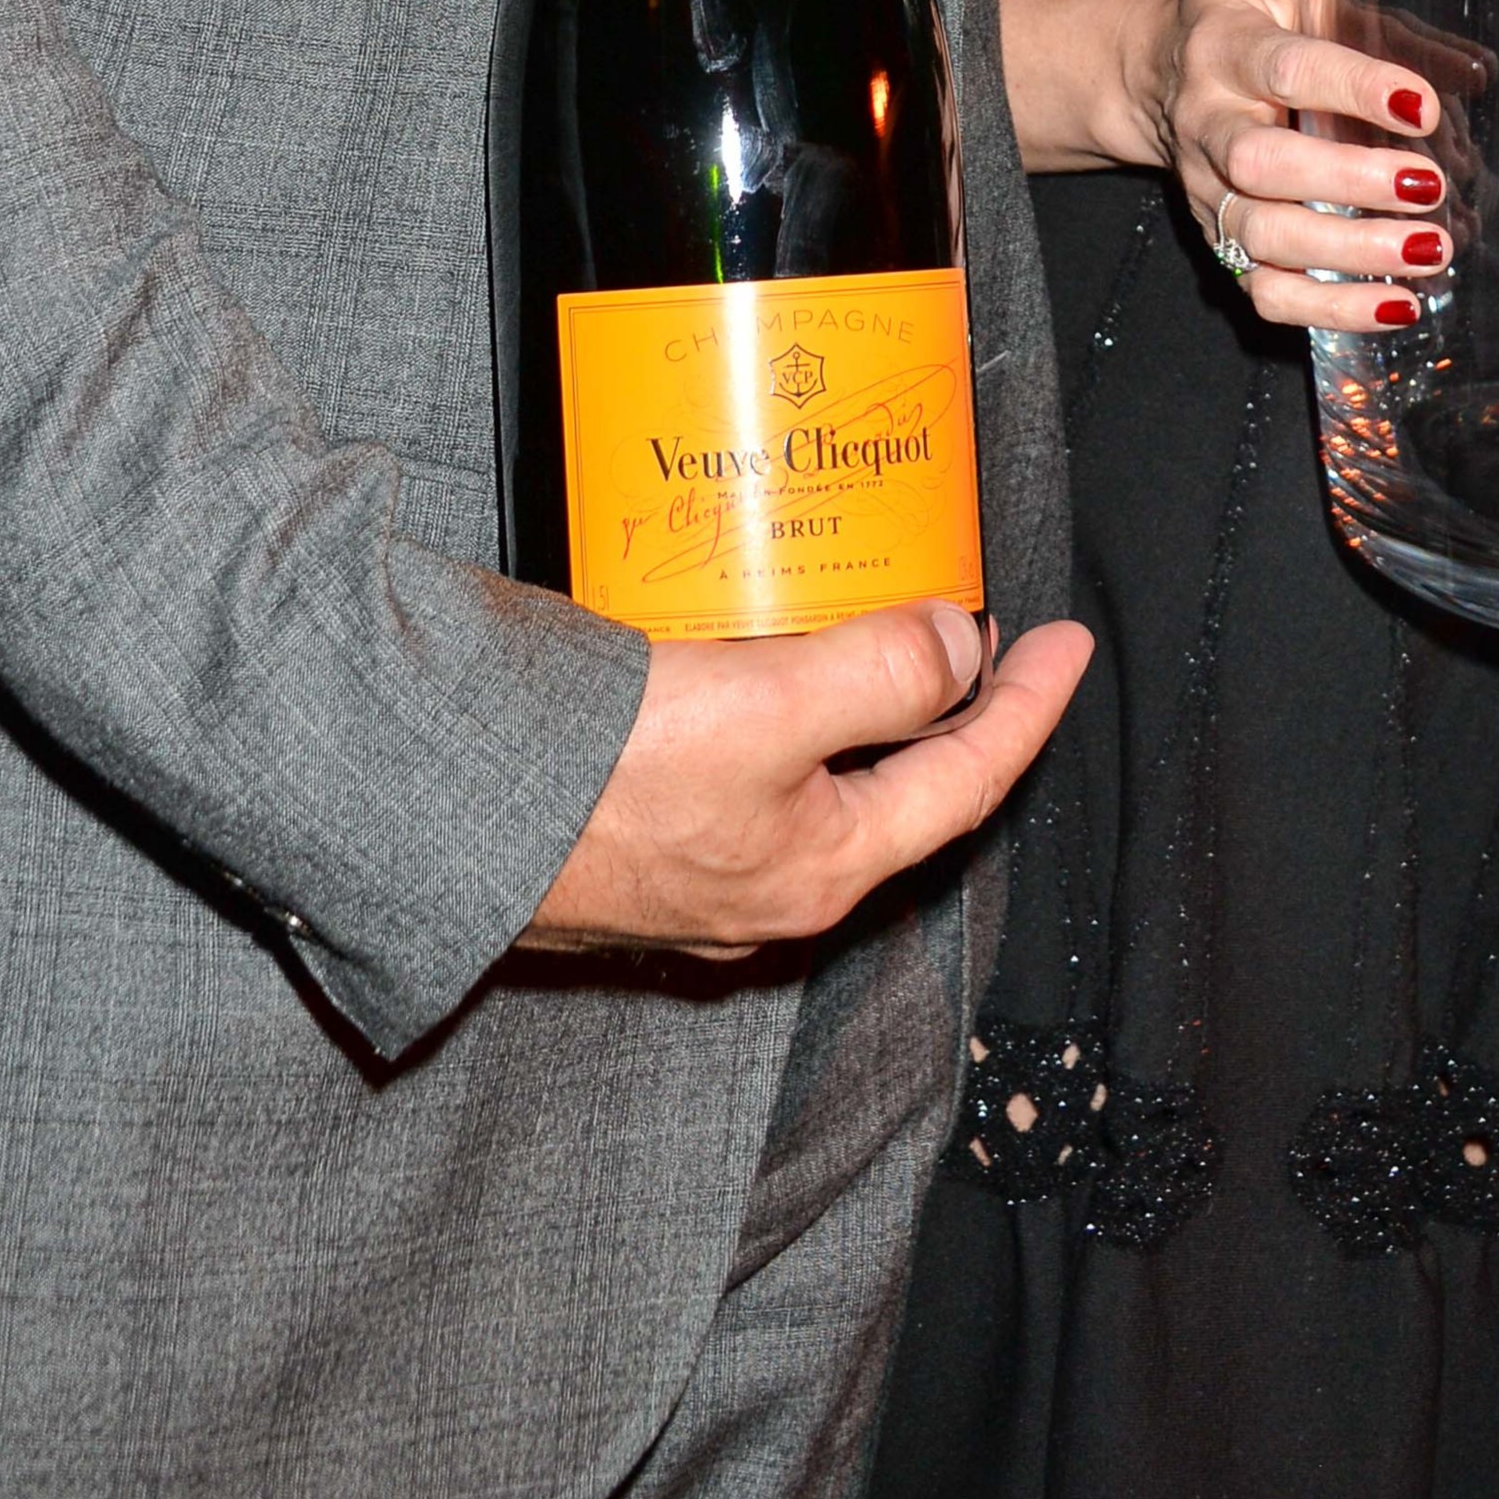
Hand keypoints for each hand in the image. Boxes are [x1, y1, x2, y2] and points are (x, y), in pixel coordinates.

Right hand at [521, 601, 1090, 959]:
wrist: (433, 814)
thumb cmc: (595, 781)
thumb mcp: (769, 711)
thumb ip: (880, 676)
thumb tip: (960, 650)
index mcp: (817, 870)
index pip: (964, 783)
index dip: (1026, 709)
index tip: (1066, 646)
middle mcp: (764, 883)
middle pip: (893, 785)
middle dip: (943, 704)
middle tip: (979, 624)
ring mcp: (696, 864)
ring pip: (811, 769)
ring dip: (852, 694)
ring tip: (869, 615)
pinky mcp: (632, 825)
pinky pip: (735, 756)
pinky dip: (766, 695)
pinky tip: (743, 645)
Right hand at [1139, 0, 1455, 330]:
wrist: (1159, 74)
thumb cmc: (1231, 10)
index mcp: (1224, 50)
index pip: (1285, 68)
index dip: (1351, 87)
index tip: (1422, 103)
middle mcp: (1210, 127)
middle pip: (1262, 166)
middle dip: (1348, 182)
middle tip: (1429, 183)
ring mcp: (1212, 194)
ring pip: (1265, 239)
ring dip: (1351, 253)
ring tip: (1431, 249)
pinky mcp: (1225, 244)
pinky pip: (1267, 294)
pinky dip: (1331, 310)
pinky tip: (1400, 304)